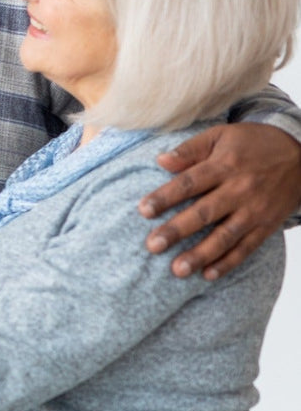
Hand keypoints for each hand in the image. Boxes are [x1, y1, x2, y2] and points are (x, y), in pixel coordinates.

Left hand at [140, 123, 300, 279]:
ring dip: (201, 254)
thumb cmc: (253, 143)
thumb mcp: (222, 135)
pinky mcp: (267, 225)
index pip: (189, 183)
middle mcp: (240, 190)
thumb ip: (191, 149)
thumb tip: (161, 160)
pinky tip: (208, 275)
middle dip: (177, 230)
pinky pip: (247, 247)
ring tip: (177, 269)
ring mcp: (255, 210)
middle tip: (152, 246)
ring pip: (225, 236)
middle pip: (204, 213)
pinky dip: (229, 262)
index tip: (143, 210)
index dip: (166, 197)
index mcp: (224, 165)